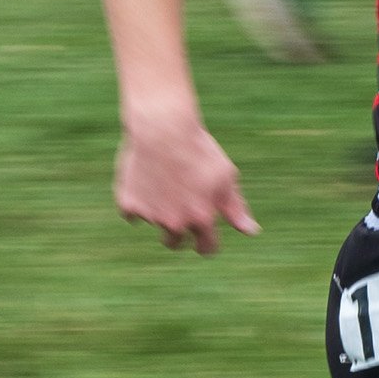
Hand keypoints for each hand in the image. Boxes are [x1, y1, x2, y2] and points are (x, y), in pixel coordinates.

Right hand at [115, 113, 258, 255]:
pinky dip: (137, 201)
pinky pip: (132, 213)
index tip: (203, 240)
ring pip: (154, 223)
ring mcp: (150, 215)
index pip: (206, 248)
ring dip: (158, 212)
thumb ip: (236, 208)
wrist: (162, 129)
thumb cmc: (199, 151)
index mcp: (202, 219)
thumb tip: (251, 232)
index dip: (206, 245)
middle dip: (178, 233)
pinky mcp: (128, 204)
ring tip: (163, 185)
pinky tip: (144, 182)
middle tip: (178, 211)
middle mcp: (175, 223)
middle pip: (174, 243)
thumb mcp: (225, 176)